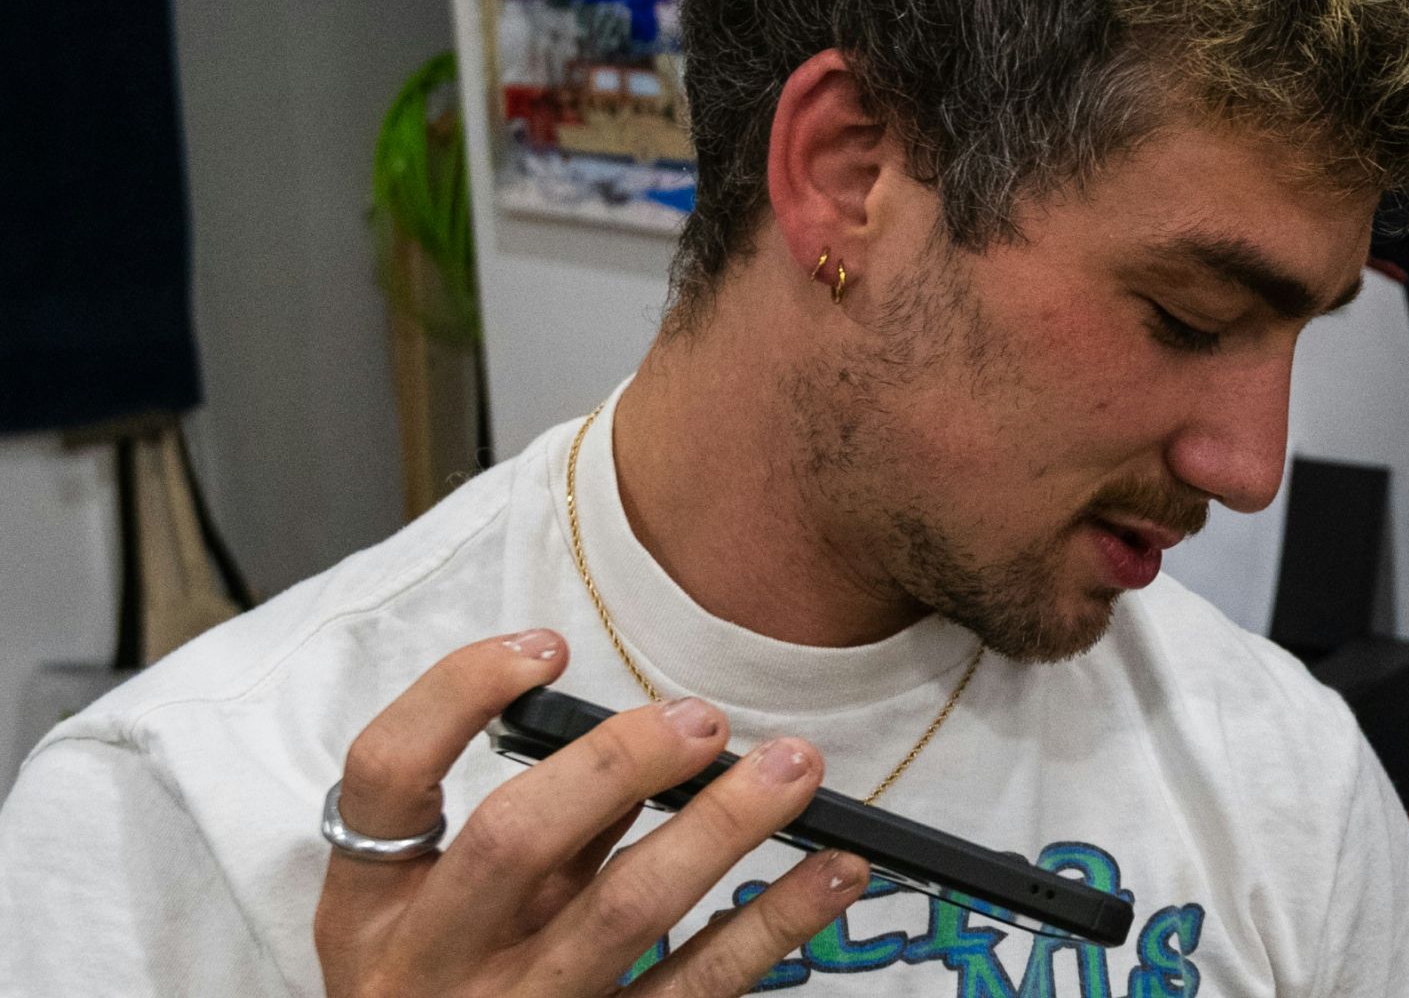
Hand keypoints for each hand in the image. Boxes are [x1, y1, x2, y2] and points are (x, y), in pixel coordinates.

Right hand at [314, 630, 867, 995]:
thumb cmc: (457, 986)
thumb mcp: (448, 914)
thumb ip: (524, 832)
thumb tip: (640, 736)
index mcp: (372, 908)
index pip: (385, 774)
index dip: (457, 693)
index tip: (546, 646)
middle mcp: (434, 962)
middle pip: (514, 838)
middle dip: (616, 762)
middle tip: (700, 720)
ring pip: (626, 911)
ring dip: (721, 826)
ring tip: (793, 768)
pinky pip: (700, 986)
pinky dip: (776, 921)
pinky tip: (833, 871)